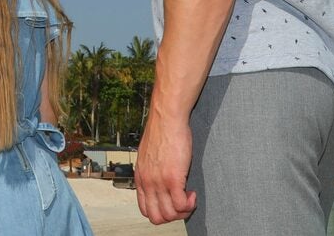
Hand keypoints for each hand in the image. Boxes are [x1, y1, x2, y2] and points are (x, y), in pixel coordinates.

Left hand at [135, 105, 196, 225]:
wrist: (166, 116)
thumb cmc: (161, 131)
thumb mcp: (148, 155)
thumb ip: (151, 170)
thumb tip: (158, 179)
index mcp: (140, 177)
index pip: (145, 210)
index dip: (161, 212)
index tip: (172, 203)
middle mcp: (147, 182)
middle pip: (157, 217)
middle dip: (172, 216)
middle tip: (183, 205)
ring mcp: (159, 182)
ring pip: (170, 214)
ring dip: (183, 211)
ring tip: (189, 198)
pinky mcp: (173, 178)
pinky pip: (181, 204)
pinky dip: (190, 204)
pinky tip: (193, 194)